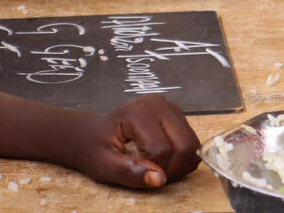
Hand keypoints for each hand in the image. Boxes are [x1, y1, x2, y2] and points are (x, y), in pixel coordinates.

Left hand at [70, 96, 199, 188]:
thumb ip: (130, 172)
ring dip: (179, 164)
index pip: (162, 149)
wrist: (91, 134)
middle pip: (186, 145)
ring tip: (155, 167)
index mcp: (138, 111)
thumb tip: (159, 179)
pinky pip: (191, 141)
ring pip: (192, 144)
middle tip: (153, 175)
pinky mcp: (175, 114)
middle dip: (173, 168)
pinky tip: (162, 159)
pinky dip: (181, 157)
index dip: (154, 170)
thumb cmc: (94, 148)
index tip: (138, 173)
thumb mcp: (103, 165)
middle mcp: (158, 103)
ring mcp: (169, 107)